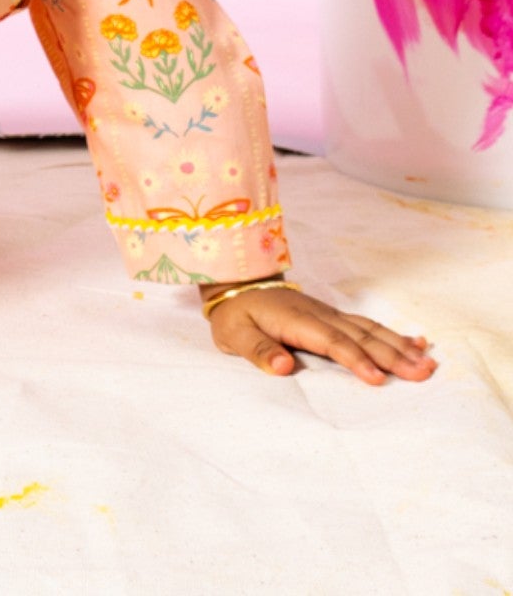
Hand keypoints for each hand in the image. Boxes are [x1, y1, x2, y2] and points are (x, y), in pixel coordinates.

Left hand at [204, 281, 437, 384]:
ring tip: (429, 364)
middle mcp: (319, 315)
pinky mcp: (335, 318)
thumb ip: (258, 350)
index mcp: (296, 320)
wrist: (238, 284)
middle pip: (361, 336)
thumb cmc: (236, 315)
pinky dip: (395, 335)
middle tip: (424, 374)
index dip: (355, 359)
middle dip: (393, 356)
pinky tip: (418, 343)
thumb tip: (283, 366)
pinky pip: (368, 325)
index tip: (378, 379)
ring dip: (401, 347)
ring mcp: (330, 315)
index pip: (331, 342)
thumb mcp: (235, 334)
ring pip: (370, 330)